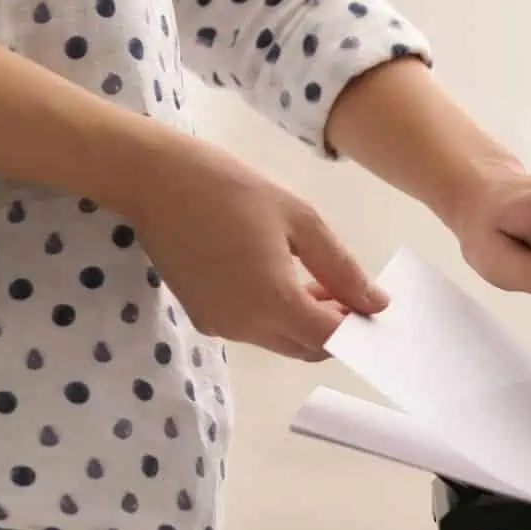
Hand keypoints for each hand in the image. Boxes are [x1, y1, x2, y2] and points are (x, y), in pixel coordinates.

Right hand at [117, 133, 386, 361]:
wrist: (156, 181)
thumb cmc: (233, 190)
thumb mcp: (300, 220)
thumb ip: (341, 267)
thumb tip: (375, 303)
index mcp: (273, 302)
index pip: (331, 338)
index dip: (359, 326)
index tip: (373, 302)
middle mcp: (245, 327)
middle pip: (306, 348)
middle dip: (336, 326)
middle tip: (349, 287)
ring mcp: (220, 326)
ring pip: (281, 341)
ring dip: (307, 321)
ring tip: (317, 277)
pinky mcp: (202, 318)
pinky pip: (254, 330)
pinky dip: (276, 316)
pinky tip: (281, 277)